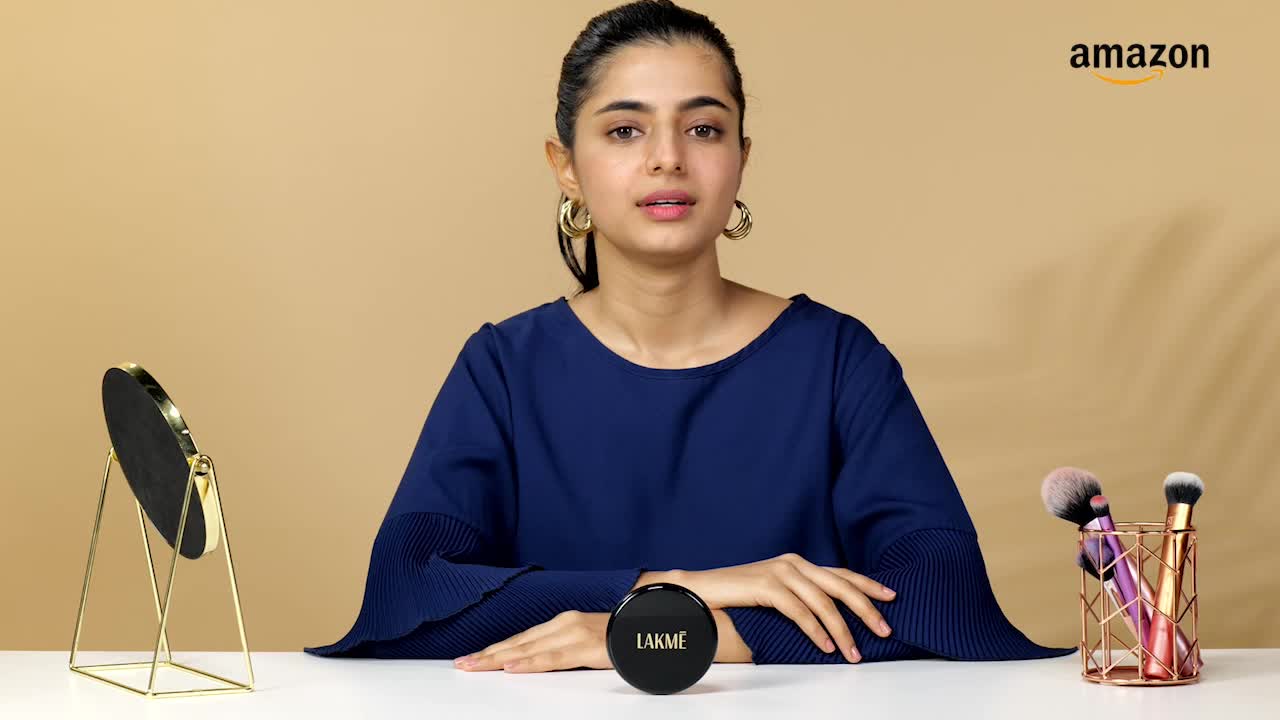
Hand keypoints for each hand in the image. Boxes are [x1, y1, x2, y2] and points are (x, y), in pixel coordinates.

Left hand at [453, 610, 610, 672]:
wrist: (656, 624)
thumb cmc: (624, 636)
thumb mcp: (589, 642)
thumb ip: (566, 649)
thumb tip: (540, 660)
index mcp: (563, 623)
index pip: (521, 638)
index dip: (495, 648)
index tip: (472, 658)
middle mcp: (564, 624)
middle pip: (518, 642)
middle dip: (488, 654)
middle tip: (461, 665)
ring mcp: (575, 634)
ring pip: (528, 648)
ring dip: (498, 658)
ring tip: (474, 666)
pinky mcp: (587, 647)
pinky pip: (553, 657)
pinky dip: (530, 662)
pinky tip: (512, 667)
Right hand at [637, 553, 895, 662]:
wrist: (699, 590)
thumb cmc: (737, 597)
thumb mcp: (775, 594)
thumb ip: (800, 597)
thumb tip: (831, 618)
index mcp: (798, 563)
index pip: (842, 573)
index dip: (868, 584)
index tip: (892, 597)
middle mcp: (793, 563)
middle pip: (840, 585)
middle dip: (866, 608)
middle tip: (885, 629)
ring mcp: (779, 571)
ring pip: (823, 600)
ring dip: (842, 629)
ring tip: (854, 652)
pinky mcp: (765, 584)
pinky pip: (799, 610)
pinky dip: (815, 630)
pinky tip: (825, 646)